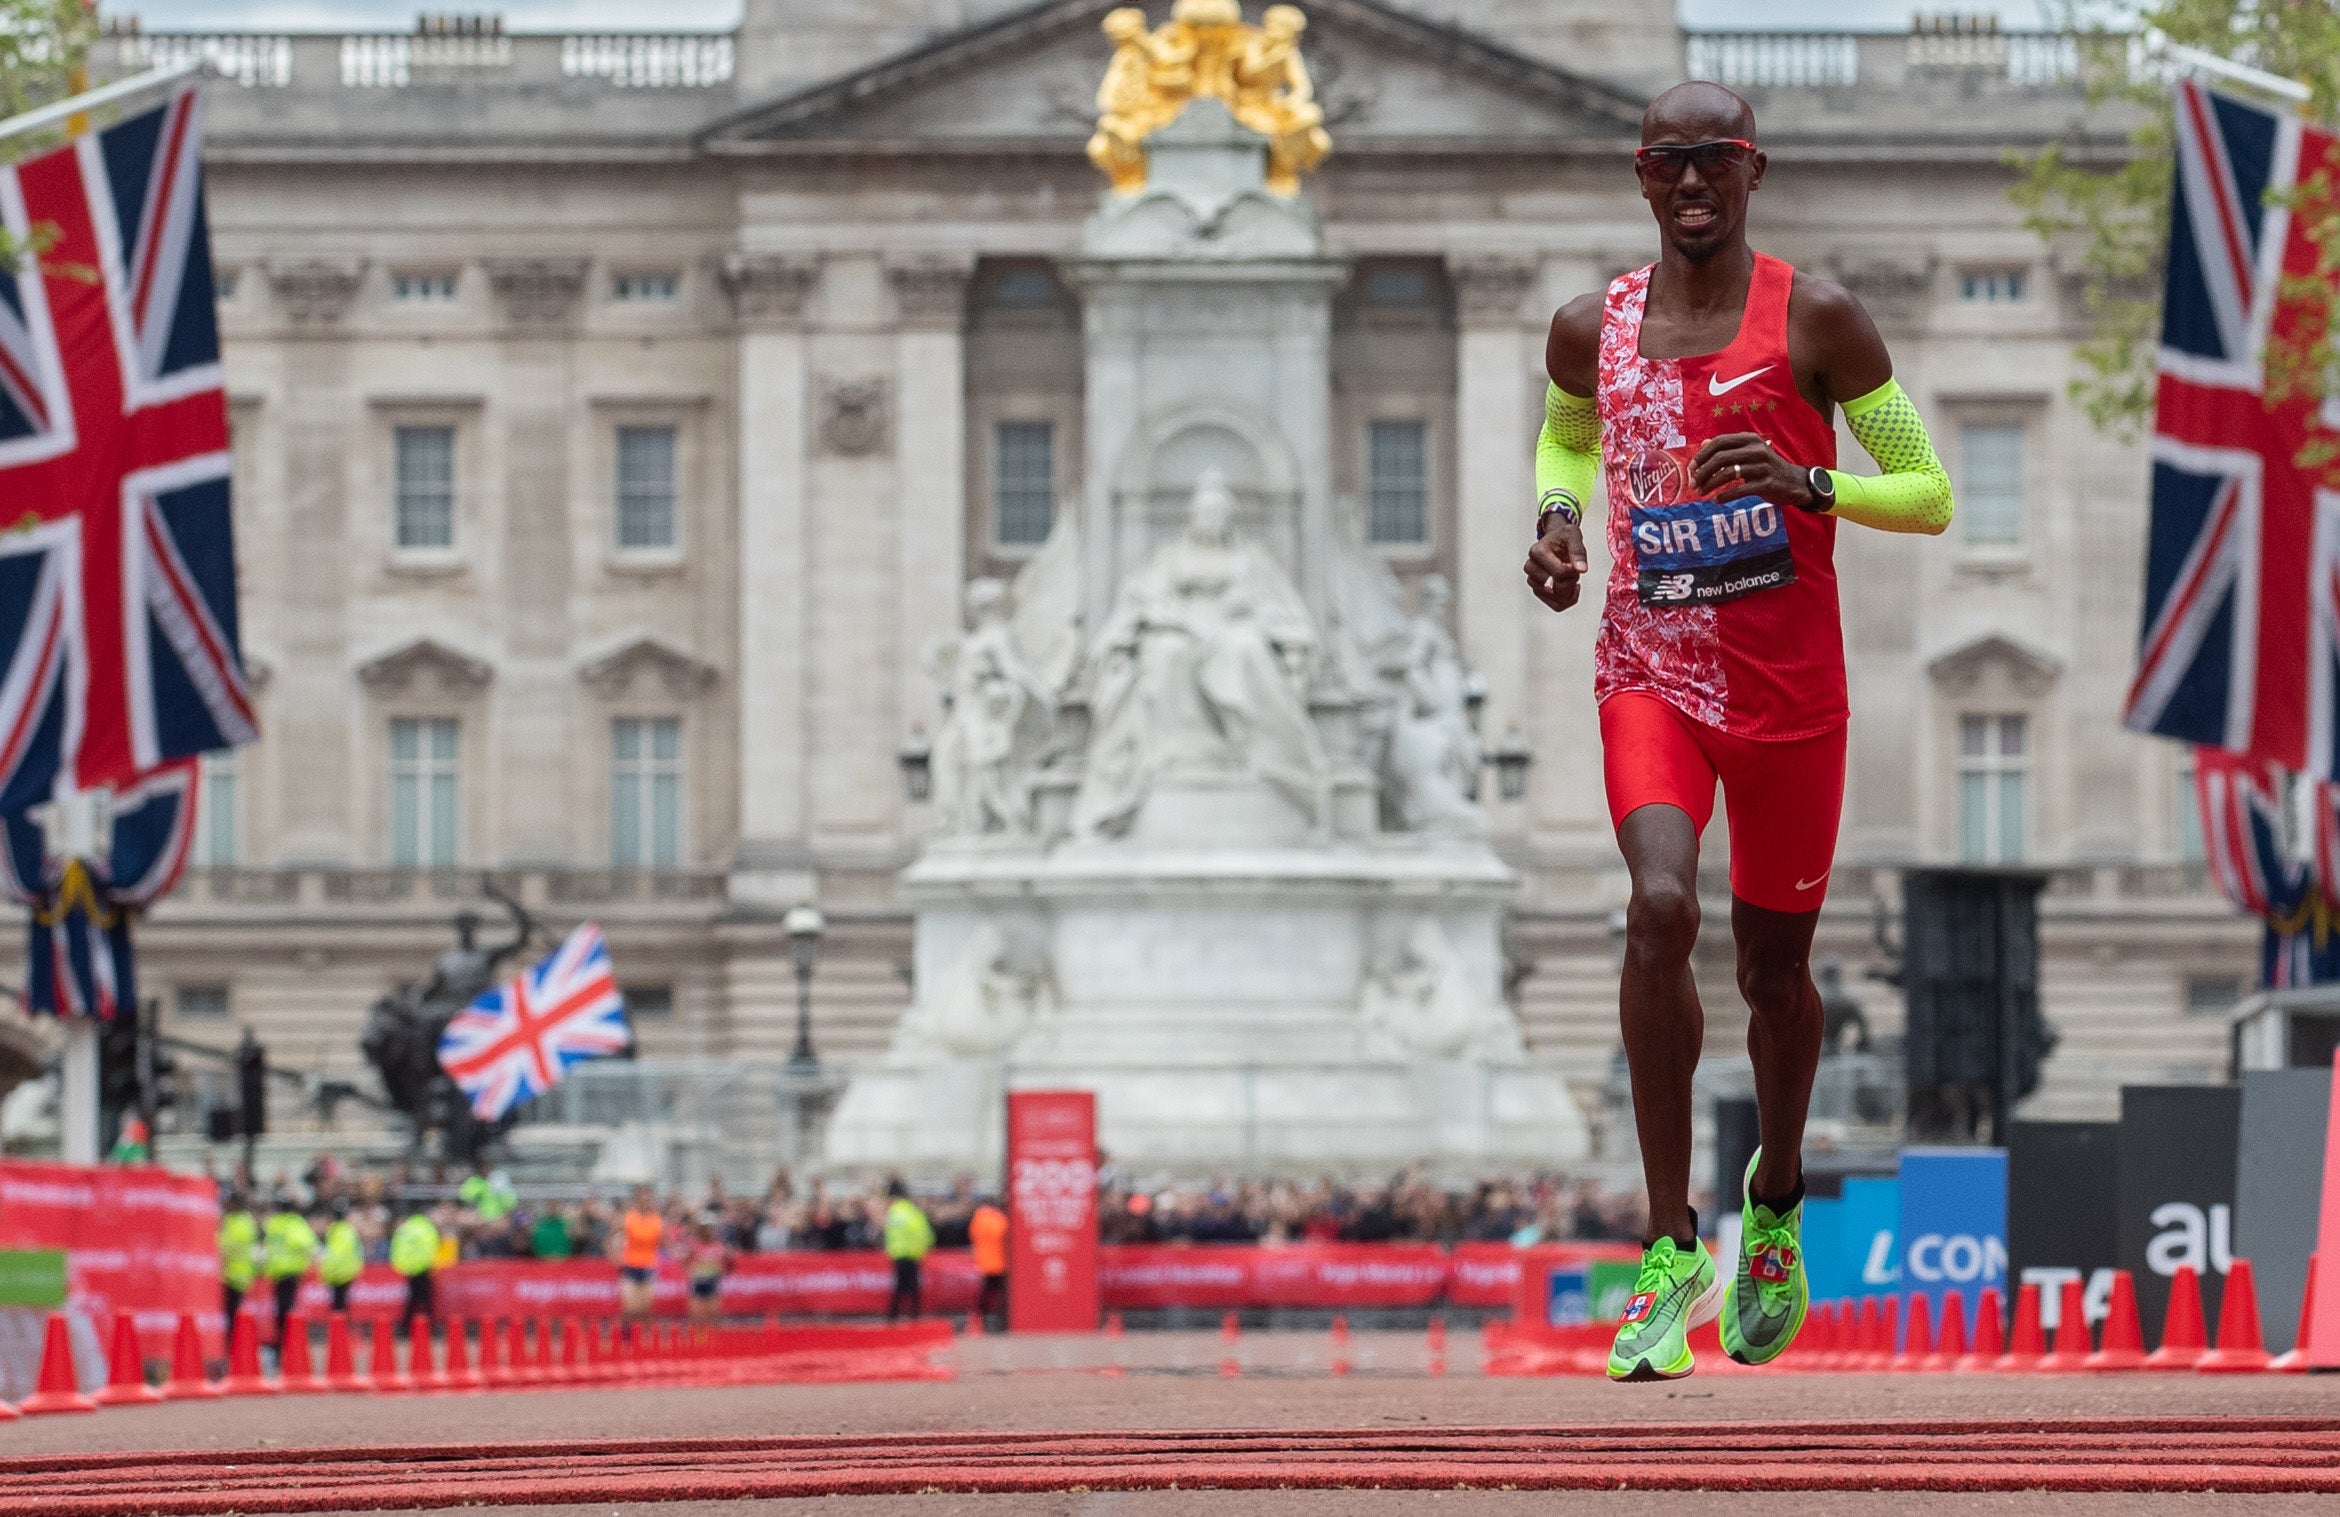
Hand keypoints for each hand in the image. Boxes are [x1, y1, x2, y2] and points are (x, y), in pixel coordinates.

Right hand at [1524, 517, 1588, 612]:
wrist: (1555, 541)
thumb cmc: (1563, 537)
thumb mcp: (1573, 535)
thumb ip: (1578, 551)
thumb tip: (1581, 569)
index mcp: (1537, 552)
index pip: (1559, 573)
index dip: (1573, 571)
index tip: (1575, 564)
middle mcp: (1531, 567)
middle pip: (1555, 589)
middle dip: (1571, 582)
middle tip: (1574, 570)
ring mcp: (1533, 581)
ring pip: (1556, 600)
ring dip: (1570, 591)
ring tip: (1571, 576)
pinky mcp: (1538, 590)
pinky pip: (1556, 605)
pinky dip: (1568, 600)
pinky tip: (1572, 588)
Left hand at [1691, 433, 1813, 507]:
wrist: (1794, 482)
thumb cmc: (1765, 468)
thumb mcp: (1748, 454)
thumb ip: (1727, 448)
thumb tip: (1703, 444)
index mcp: (1750, 439)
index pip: (1719, 442)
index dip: (1702, 455)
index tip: (1691, 468)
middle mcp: (1757, 450)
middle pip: (1721, 458)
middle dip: (1703, 472)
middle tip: (1693, 484)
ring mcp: (1763, 466)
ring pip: (1728, 473)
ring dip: (1710, 484)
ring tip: (1701, 493)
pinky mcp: (1767, 483)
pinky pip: (1740, 490)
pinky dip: (1724, 496)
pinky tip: (1716, 500)